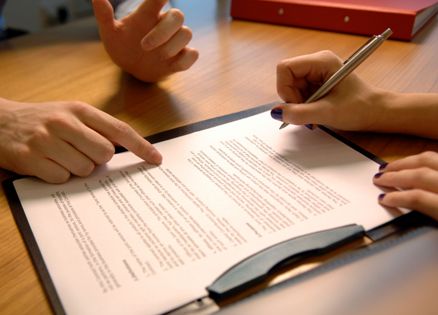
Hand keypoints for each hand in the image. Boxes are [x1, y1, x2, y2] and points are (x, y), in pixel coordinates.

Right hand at [0, 98, 161, 182]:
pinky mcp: (30, 158)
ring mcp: (46, 140)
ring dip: (76, 168)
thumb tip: (123, 150)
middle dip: (97, 159)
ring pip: (85, 169)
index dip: (141, 146)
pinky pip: (62, 178)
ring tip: (60, 156)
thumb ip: (96, 129)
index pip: (119, 129)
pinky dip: (58, 175)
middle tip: (79, 152)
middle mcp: (64, 122)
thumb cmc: (42, 120)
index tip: (156, 159)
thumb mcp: (70, 114)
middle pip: (104, 154)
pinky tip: (46, 163)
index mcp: (79, 110)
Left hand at [92, 0, 198, 81]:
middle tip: (144, 46)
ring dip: (172, 46)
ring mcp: (175, 42)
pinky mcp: (181, 58)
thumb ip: (104, 15)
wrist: (132, 68)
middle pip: (178, 16)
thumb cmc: (122, 46)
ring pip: (186, 34)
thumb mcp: (110, 32)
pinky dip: (186, 59)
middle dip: (163, 31)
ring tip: (157, 57)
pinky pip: (193, 54)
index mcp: (148, 14)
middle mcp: (164, 25)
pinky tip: (172, 64)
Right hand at [271, 50, 388, 130]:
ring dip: (298, 105)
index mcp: (321, 61)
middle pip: (286, 79)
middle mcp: (316, 63)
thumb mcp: (327, 113)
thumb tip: (276, 113)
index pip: (285, 68)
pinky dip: (303, 106)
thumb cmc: (359, 108)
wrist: (375, 113)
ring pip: (291, 88)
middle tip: (307, 114)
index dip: (284, 88)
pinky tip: (315, 113)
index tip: (296, 105)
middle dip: (292, 100)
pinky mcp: (316, 83)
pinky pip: (298, 94)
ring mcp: (316, 73)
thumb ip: (300, 113)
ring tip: (314, 115)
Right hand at [373, 151, 437, 221]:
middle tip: (379, 178)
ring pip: (429, 159)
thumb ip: (429, 221)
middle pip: (420, 175)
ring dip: (407, 162)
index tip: (383, 199)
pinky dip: (425, 159)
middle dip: (395, 176)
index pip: (417, 197)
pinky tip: (418, 163)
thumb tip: (408, 221)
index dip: (397, 198)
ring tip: (391, 166)